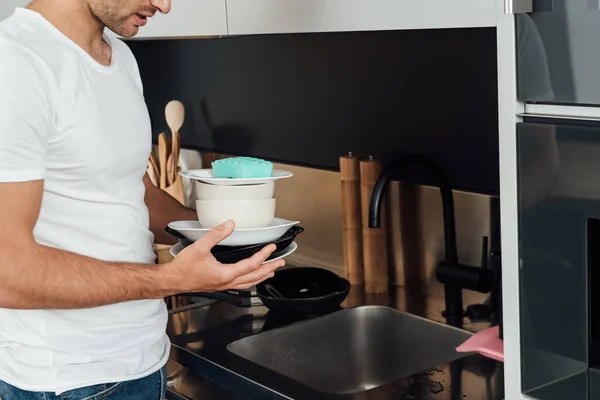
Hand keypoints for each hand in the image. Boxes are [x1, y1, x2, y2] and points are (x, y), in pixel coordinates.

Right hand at [164, 220, 284, 293]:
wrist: (171, 281)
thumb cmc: (183, 268)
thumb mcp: (200, 247)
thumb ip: (216, 234)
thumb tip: (230, 224)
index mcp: (225, 274)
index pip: (251, 265)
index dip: (263, 256)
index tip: (271, 248)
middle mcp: (227, 282)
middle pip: (254, 277)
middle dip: (269, 269)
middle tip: (280, 263)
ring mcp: (224, 286)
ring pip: (248, 283)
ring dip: (261, 276)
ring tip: (271, 272)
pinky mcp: (219, 286)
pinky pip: (241, 284)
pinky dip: (251, 280)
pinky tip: (251, 277)